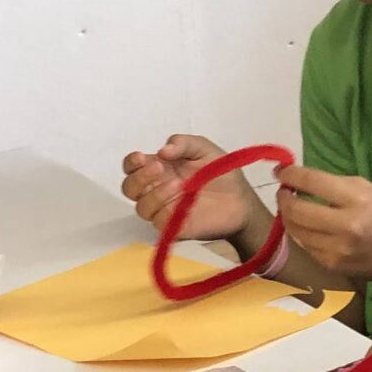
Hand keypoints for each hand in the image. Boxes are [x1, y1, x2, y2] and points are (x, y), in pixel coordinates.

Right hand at [121, 134, 258, 245]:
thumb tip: (162, 151)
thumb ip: (183, 144)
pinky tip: (182, 201)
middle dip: (138, 178)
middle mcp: (157, 190)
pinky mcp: (175, 227)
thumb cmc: (221, 173)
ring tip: (178, 184)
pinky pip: (159, 223)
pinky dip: (166, 212)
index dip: (131, 163)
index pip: (132, 167)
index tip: (141, 157)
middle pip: (130, 189)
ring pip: (142, 208)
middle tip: (158, 168)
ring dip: (155, 195)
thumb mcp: (204, 148)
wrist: (241, 199)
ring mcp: (165, 210)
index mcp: (160, 169)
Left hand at [276, 164, 371, 283]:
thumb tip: (297, 179)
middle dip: (284, 199)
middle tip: (283, 192)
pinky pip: (304, 245)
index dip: (291, 175)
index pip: (314, 182)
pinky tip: (303, 225)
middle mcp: (346, 225)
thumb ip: (333, 183)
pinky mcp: (331, 264)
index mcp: (358, 199)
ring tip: (290, 207)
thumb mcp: (367, 189)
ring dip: (288, 216)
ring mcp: (337, 248)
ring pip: (296, 230)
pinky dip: (300, 233)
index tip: (281, 171)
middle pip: (298, 210)